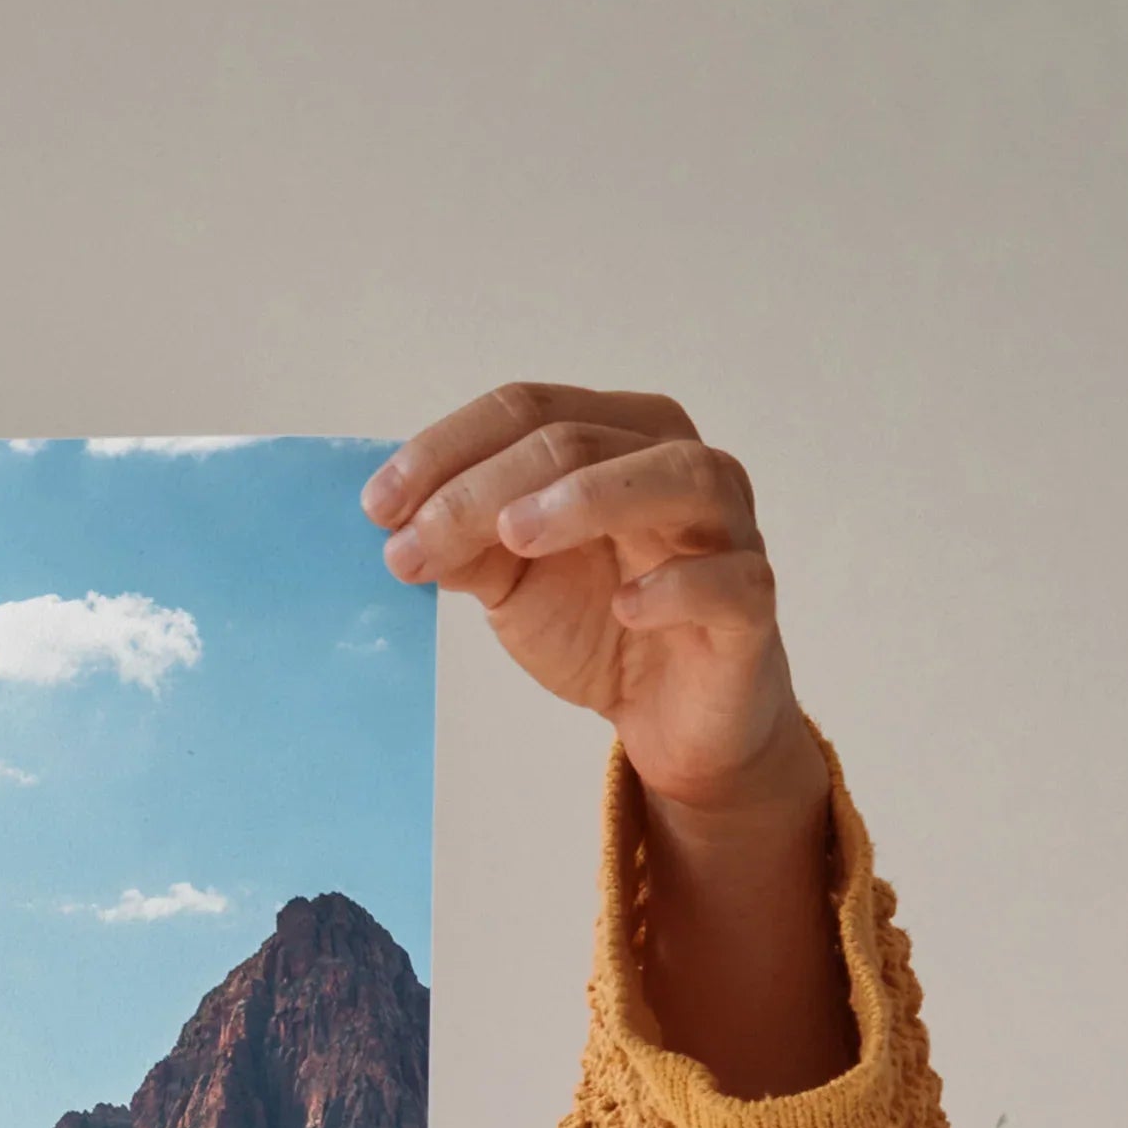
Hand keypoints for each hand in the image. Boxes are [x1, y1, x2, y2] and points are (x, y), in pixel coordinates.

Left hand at [366, 383, 851, 1091]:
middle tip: (413, 542)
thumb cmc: (600, 624)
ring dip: (588, 498)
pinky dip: (677, 585)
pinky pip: (728, 579)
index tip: (377, 507)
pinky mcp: (751, 603)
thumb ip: (466, 544)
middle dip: (484, 488)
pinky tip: (626, 605)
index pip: (529, 410)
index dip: (447, 450)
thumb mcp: (513, 582)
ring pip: (673, 477)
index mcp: (617, 438)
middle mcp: (678, 463)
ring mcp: (726, 528)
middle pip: (580, 439)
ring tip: (514, 536)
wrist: (671, 717)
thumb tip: (399, 524)